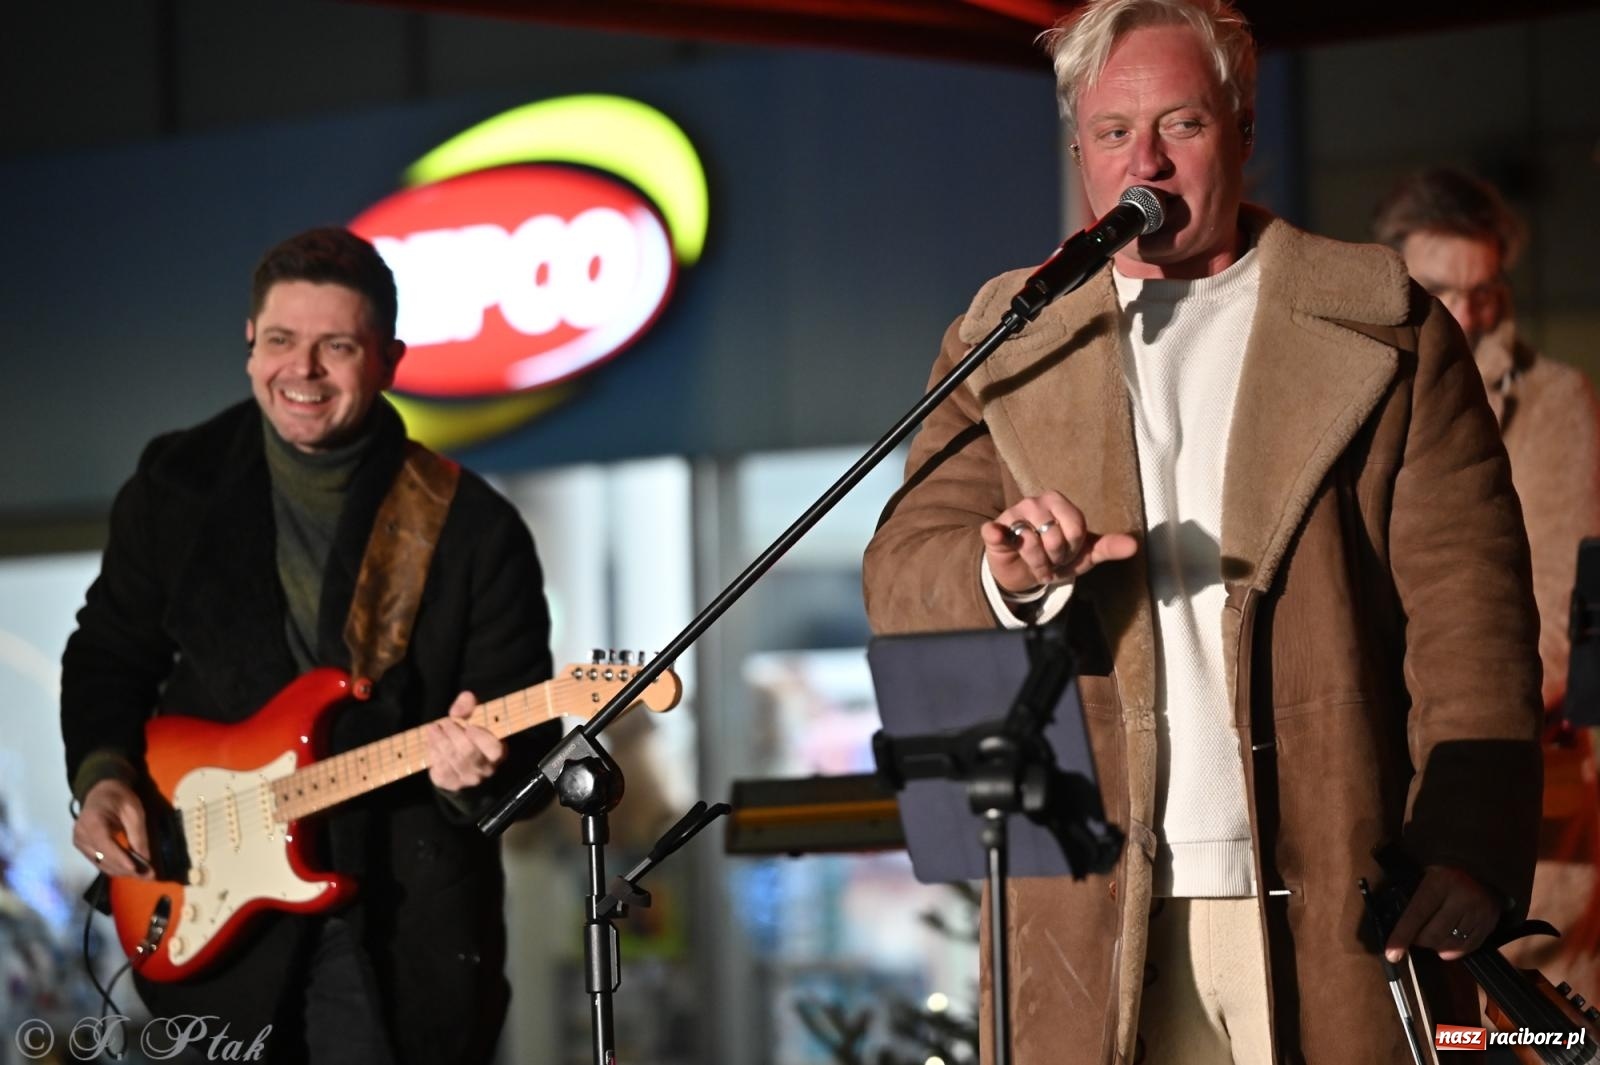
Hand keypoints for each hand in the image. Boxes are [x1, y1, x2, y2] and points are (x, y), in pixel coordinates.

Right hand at [73, 779, 152, 878]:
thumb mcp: (134, 811)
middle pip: (104, 859)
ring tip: (143, 874)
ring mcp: (79, 843)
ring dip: (122, 871)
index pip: (106, 847)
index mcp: (92, 822)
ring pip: (101, 865)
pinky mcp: (82, 848)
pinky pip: (99, 862)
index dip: (121, 860)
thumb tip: (146, 859)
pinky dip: (114, 867)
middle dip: (127, 869)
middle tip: (149, 875)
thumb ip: (138, 835)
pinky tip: (130, 869)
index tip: (137, 870)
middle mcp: (81, 835)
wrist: (101, 792)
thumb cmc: (119, 798)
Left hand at [426, 691, 505, 791]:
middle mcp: (484, 770)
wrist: (465, 767)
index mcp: (497, 754)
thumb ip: (469, 706)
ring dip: (439, 740)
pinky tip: (431, 742)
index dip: (481, 737)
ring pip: (451, 759)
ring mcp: (467, 779)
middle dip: (453, 733)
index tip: (470, 726)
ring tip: (433, 728)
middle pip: (467, 751)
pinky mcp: (450, 784)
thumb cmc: (472, 737)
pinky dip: (433, 753)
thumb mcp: (475, 718)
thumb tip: (460, 706)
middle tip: (444, 722)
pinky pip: (440, 768)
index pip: (493, 749)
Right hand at [981, 491, 1138, 593]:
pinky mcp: (994, 530)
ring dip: (1037, 563)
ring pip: (1031, 544)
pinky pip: (997, 531)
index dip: (1073, 548)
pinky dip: (997, 534)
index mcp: (1060, 503)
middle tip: (1051, 559)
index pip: (1076, 528)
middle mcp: (1036, 503)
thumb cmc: (1056, 556)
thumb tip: (1134, 546)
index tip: (1068, 552)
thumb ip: (1108, 547)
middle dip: (1056, 558)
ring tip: (1036, 563)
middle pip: (1055, 537)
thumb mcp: (1085, 554)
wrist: (1024, 571)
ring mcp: (1013, 514)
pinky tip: (998, 536)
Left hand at [1384, 864, 1501, 961]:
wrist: (1484, 863)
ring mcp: (1478, 912)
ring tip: (1432, 938)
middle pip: (1434, 934)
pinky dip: (1456, 951)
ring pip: (1451, 943)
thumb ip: (1415, 894)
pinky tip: (1447, 947)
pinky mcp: (1490, 922)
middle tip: (1416, 936)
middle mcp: (1461, 898)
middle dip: (1420, 941)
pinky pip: (1470, 946)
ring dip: (1437, 946)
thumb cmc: (1447, 868)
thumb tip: (1398, 923)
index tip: (1391, 955)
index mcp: (1439, 882)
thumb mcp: (1427, 872)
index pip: (1416, 915)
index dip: (1402, 936)